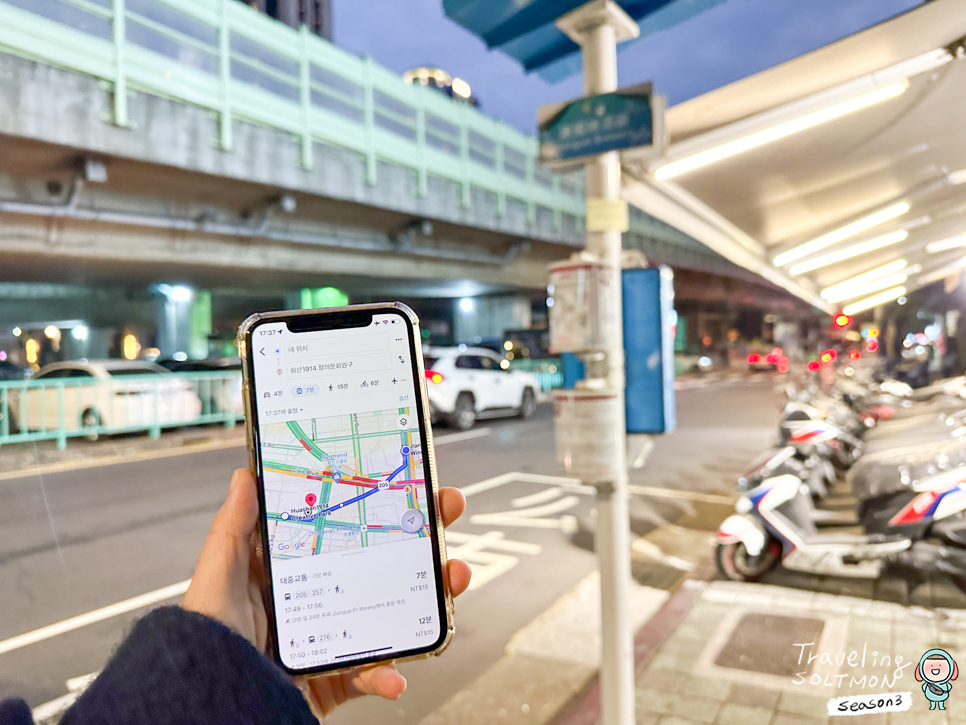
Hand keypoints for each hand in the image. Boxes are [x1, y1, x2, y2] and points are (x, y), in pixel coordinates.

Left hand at [182, 468, 471, 719]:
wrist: (208, 711)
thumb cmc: (204, 643)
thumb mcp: (217, 576)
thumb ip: (233, 529)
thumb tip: (245, 475)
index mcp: (292, 573)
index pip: (347, 529)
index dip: (382, 506)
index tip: (411, 484)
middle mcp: (318, 603)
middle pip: (381, 565)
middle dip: (422, 539)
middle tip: (446, 514)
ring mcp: (331, 642)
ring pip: (393, 615)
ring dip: (429, 600)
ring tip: (451, 582)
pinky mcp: (334, 682)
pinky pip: (372, 676)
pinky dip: (388, 676)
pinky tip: (394, 675)